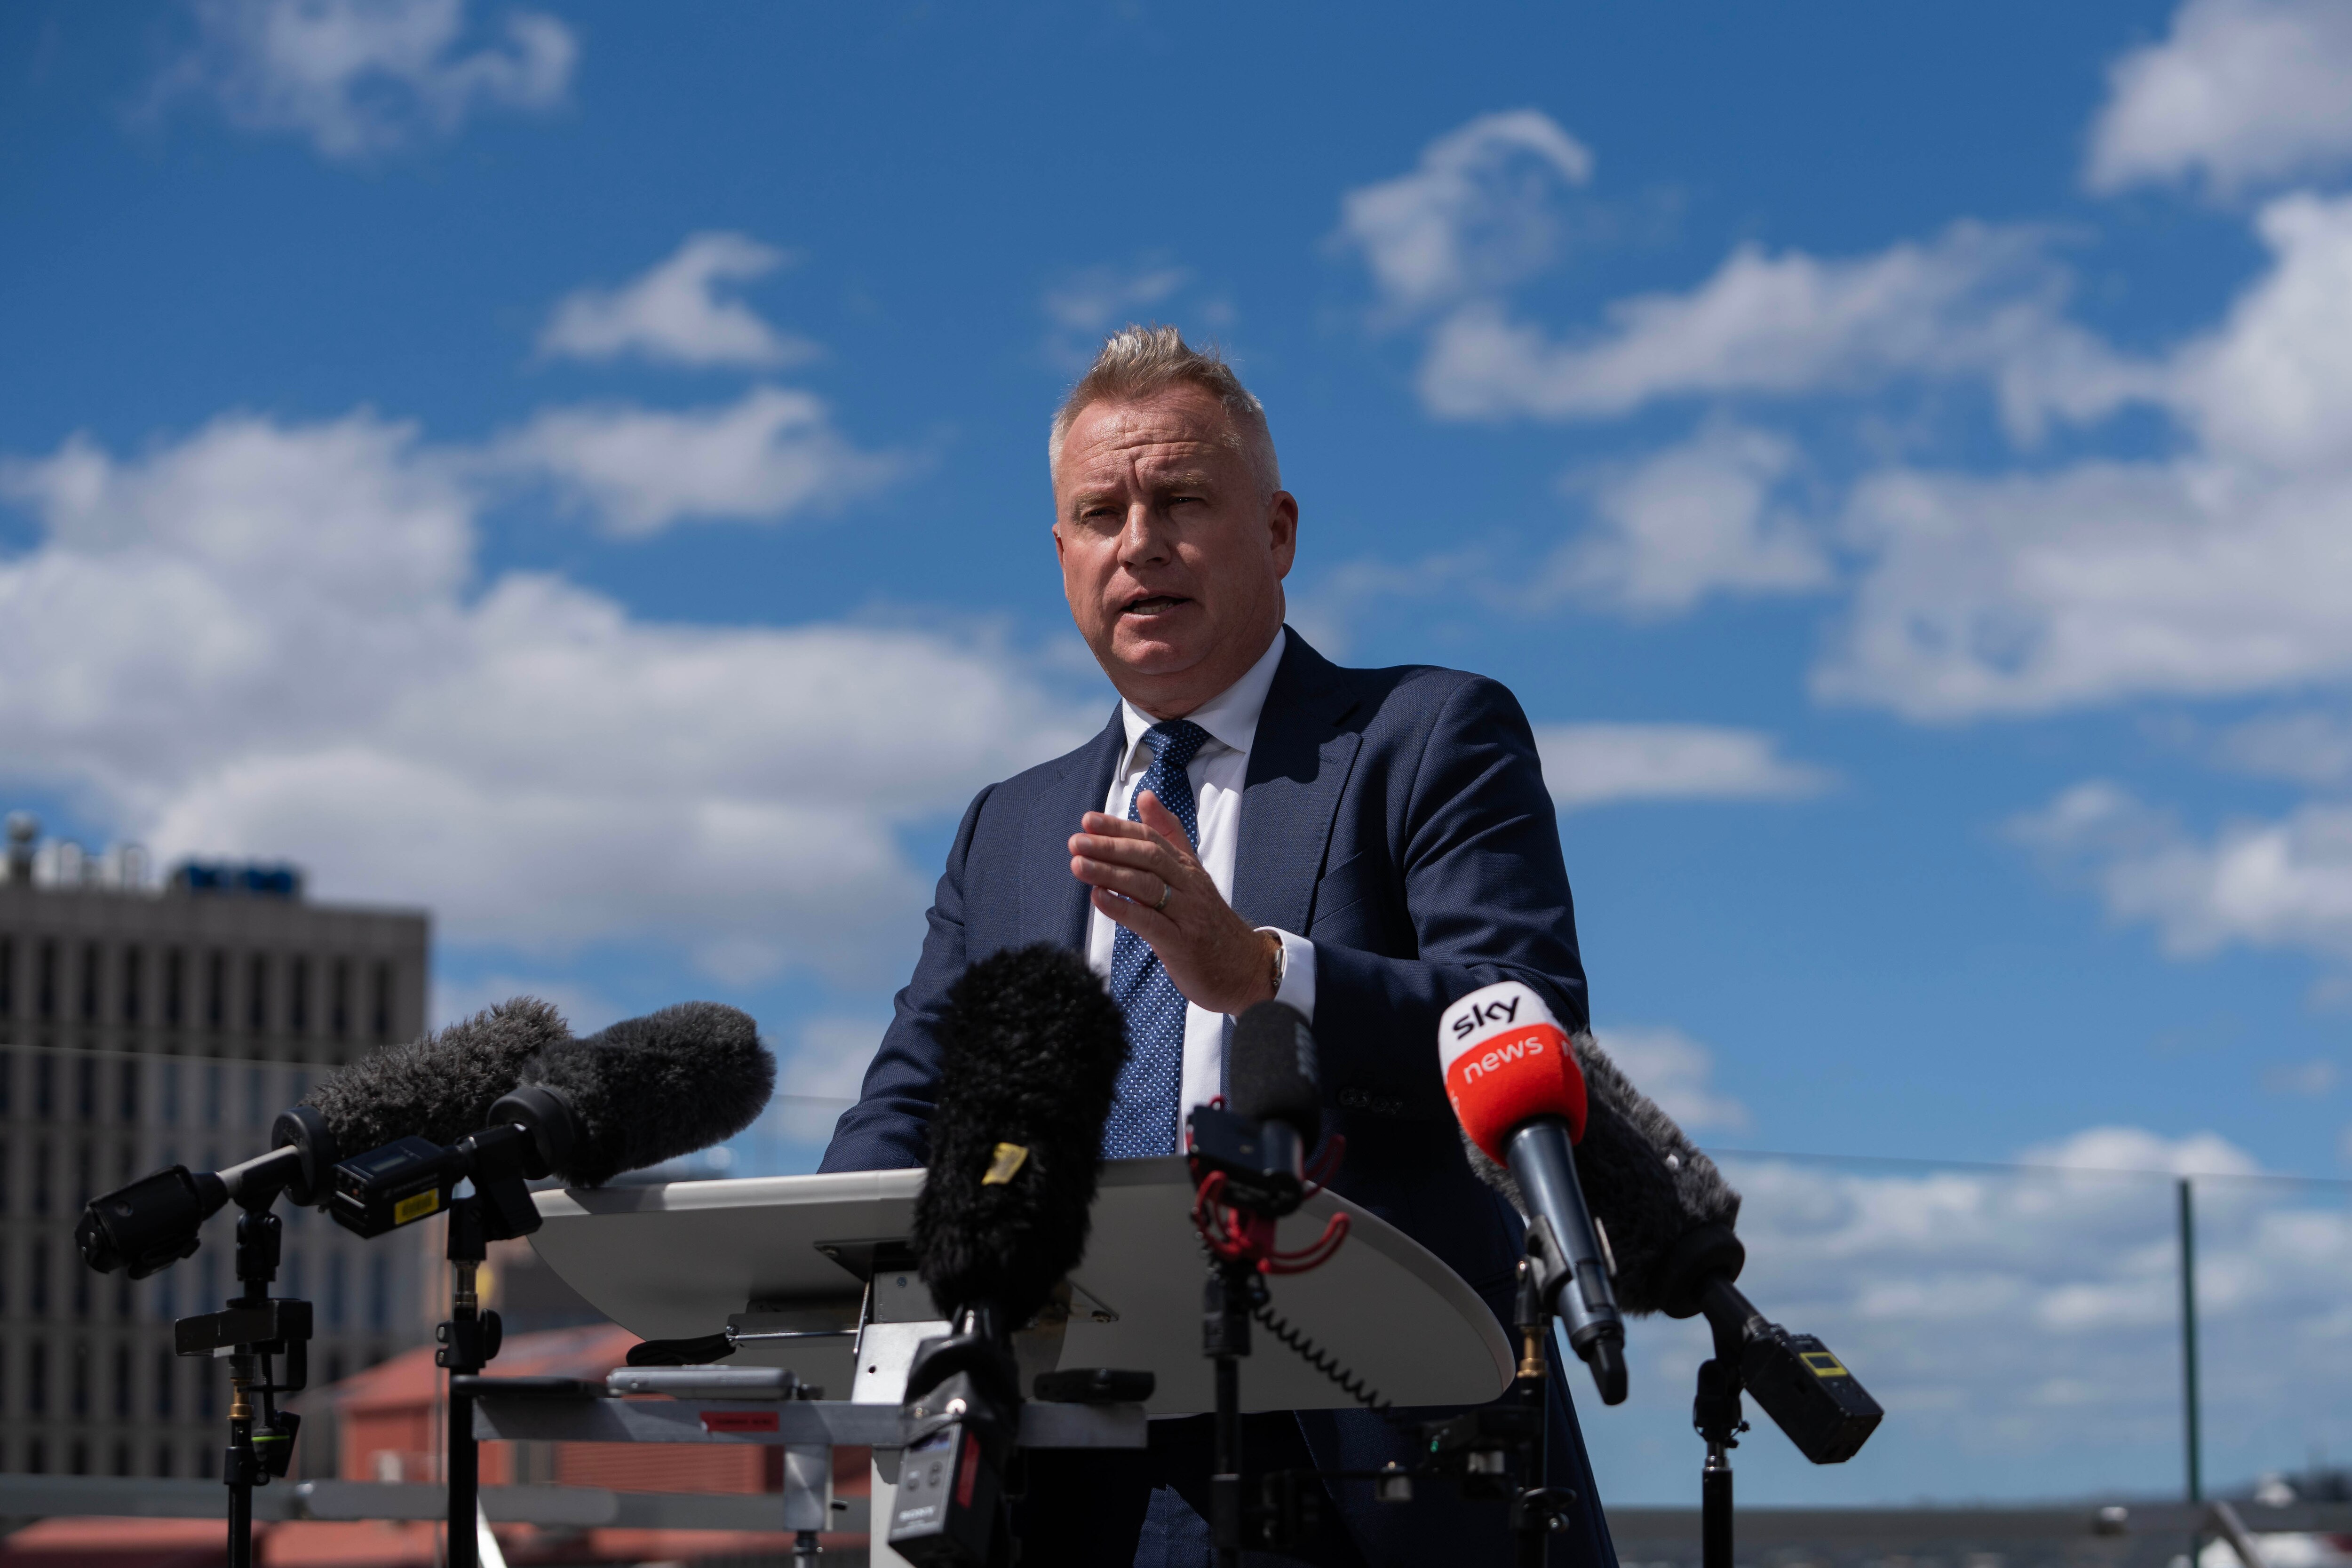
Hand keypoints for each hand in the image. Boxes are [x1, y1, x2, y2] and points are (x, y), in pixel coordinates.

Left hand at [1069, 792, 1280, 1015]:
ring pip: (1147, 886)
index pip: (1152, 839)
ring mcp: (1187, 914)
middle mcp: (1189, 886)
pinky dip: (1122, 908)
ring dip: (1110, 873)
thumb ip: (1169, 837)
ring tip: (1078, 865)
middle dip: (1110, 846)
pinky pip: (1150, 922)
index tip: (1088, 820)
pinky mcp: (1182, 944)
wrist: (1247, 969)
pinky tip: (1099, 898)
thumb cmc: (1209, 923)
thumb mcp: (1192, 875)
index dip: (1119, 828)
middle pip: (1149, 857)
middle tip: (1076, 841)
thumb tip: (1145, 796)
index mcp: (1189, 868)